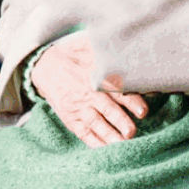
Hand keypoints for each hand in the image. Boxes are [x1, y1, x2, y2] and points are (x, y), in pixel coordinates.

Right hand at [30, 33, 146, 147]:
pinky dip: (94, 143)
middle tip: (133, 132)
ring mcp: (79, 108)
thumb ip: (109, 47)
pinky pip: (84, 133)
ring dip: (111, 136)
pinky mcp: (70, 118)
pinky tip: (106, 150)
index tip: (143, 111)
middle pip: (109, 110)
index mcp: (96, 77)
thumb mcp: (89, 46)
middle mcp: (88, 94)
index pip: (117, 90)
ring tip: (123, 145)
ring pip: (97, 125)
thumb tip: (129, 39)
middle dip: (122, 122)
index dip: (132, 101)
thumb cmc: (74, 56)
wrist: (45, 67)